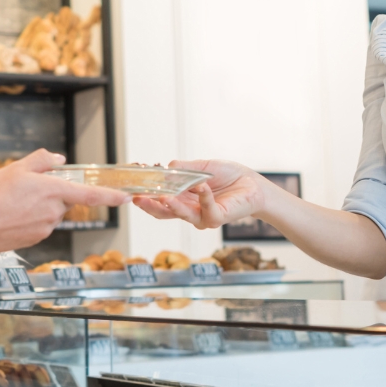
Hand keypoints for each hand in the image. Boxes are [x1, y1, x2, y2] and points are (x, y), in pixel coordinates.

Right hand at [0, 150, 126, 250]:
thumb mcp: (15, 168)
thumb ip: (41, 160)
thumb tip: (58, 159)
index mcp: (53, 191)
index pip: (90, 194)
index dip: (110, 196)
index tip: (126, 198)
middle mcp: (53, 212)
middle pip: (64, 200)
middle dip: (52, 193)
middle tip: (25, 188)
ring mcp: (45, 228)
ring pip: (51, 213)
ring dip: (39, 206)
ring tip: (11, 203)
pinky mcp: (35, 240)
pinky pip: (39, 225)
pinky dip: (29, 219)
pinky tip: (9, 216)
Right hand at [131, 160, 260, 230]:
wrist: (252, 183)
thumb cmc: (228, 175)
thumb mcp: (201, 167)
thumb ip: (183, 169)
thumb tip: (164, 168)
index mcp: (182, 198)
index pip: (159, 199)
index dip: (146, 194)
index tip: (133, 185)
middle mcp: (189, 210)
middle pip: (164, 212)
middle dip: (149, 206)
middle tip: (137, 198)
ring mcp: (201, 217)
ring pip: (182, 214)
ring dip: (172, 205)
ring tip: (163, 197)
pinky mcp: (216, 218)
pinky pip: (207, 210)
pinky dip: (204, 196)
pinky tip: (202, 185)